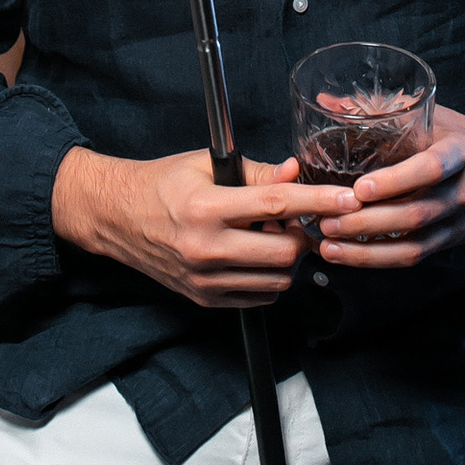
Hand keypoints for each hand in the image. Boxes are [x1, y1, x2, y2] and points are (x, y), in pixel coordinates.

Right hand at [52, 146, 360, 308]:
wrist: (116, 217)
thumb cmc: (161, 183)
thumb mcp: (206, 165)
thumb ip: (255, 172)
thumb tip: (296, 173)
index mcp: (206, 207)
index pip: (277, 204)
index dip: (318, 201)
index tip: (348, 199)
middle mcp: (205, 248)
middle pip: (284, 253)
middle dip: (303, 236)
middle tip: (299, 220)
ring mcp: (204, 279)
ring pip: (276, 281)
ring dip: (287, 259)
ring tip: (272, 235)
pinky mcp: (204, 299)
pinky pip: (258, 297)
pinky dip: (268, 279)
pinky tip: (256, 255)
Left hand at [317, 87, 464, 269]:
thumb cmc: (464, 136)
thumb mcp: (435, 116)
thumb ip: (384, 110)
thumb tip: (327, 103)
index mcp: (462, 153)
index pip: (430, 169)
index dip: (395, 181)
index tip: (360, 188)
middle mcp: (464, 191)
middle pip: (416, 214)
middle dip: (369, 222)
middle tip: (327, 219)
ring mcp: (459, 221)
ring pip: (413, 244)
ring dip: (367, 249)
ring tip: (329, 244)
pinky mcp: (451, 240)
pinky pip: (414, 256)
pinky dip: (379, 259)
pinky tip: (349, 255)